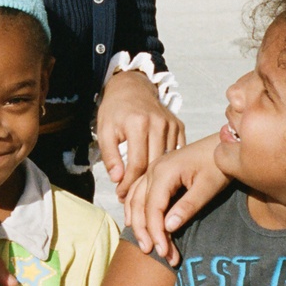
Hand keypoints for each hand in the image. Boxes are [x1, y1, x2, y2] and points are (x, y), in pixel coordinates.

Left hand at [96, 71, 185, 198]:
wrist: (132, 88)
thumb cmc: (115, 110)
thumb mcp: (105, 131)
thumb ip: (110, 156)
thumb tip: (117, 179)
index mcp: (138, 125)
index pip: (137, 164)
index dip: (129, 183)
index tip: (121, 193)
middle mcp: (159, 124)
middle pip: (155, 164)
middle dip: (142, 184)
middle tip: (130, 197)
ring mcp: (172, 125)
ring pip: (167, 161)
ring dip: (155, 178)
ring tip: (141, 190)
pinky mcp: (180, 126)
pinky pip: (176, 152)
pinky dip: (168, 165)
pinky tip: (157, 176)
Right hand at [123, 135, 225, 265]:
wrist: (224, 142)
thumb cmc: (219, 163)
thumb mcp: (209, 185)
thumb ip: (189, 205)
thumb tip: (169, 227)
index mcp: (163, 172)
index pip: (152, 208)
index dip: (156, 232)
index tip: (164, 252)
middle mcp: (152, 170)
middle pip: (138, 205)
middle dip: (144, 232)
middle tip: (153, 253)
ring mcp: (151, 170)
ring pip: (133, 200)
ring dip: (136, 223)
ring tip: (145, 244)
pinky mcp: (155, 173)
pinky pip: (136, 193)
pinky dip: (134, 210)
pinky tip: (137, 223)